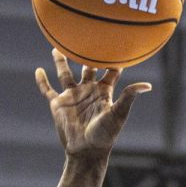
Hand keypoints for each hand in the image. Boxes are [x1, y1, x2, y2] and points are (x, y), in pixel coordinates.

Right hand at [34, 50, 150, 161]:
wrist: (86, 151)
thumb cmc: (105, 135)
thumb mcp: (118, 114)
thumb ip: (128, 97)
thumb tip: (147, 85)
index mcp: (103, 91)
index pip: (110, 70)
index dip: (113, 58)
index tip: (116, 42)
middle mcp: (87, 90)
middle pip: (87, 66)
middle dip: (87, 53)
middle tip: (87, 35)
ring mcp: (72, 96)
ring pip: (65, 73)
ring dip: (61, 61)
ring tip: (58, 46)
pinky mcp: (58, 104)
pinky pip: (48, 89)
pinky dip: (42, 80)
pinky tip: (38, 70)